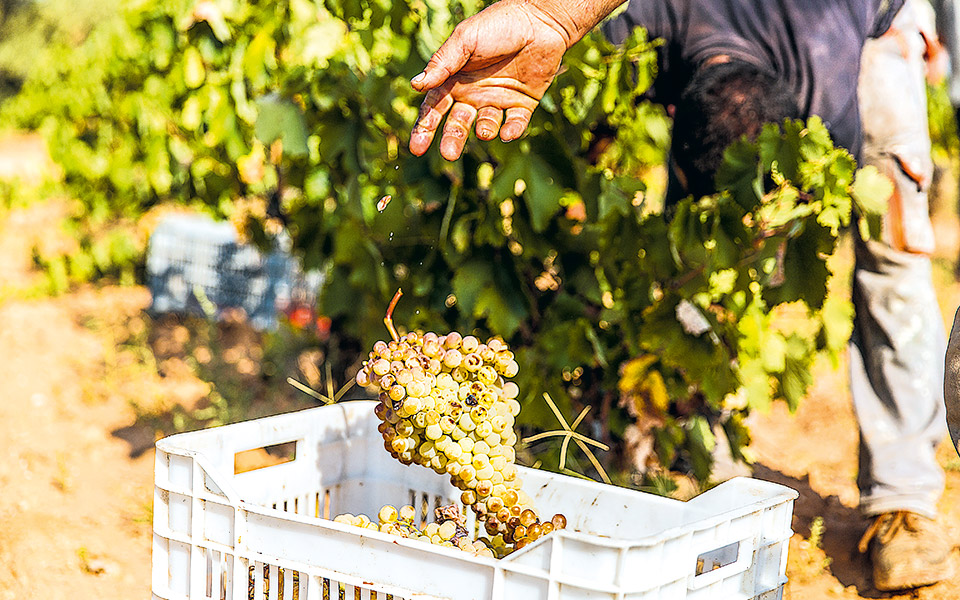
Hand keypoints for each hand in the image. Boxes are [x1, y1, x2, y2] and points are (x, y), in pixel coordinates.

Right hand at [408, 0, 568, 160]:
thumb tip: (416, 85)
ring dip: (484, 131)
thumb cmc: (498, 24)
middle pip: (458, 123)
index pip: (435, 108)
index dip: (424, 127)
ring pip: (486, 126)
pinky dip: (512, 131)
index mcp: (455, 79)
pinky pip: (515, 123)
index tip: (417, 147)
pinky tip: (508, 132)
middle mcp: (474, 93)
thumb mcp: (465, 39)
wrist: (540, 19)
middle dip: (452, 139)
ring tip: (484, 131)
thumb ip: (442, 63)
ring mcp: (499, 99)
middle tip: (449, 154)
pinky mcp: (523, 104)